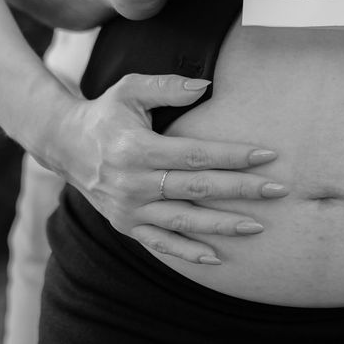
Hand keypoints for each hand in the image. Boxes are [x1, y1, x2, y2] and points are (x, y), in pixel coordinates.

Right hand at [49, 73, 289, 265]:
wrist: (65, 145)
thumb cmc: (106, 113)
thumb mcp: (129, 89)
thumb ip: (167, 86)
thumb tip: (206, 86)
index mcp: (136, 148)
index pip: (196, 154)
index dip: (234, 156)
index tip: (267, 155)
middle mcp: (132, 183)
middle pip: (198, 188)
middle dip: (242, 190)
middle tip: (278, 190)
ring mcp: (129, 209)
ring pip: (184, 221)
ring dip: (223, 225)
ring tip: (258, 226)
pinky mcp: (126, 226)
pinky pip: (161, 244)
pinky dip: (189, 252)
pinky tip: (217, 257)